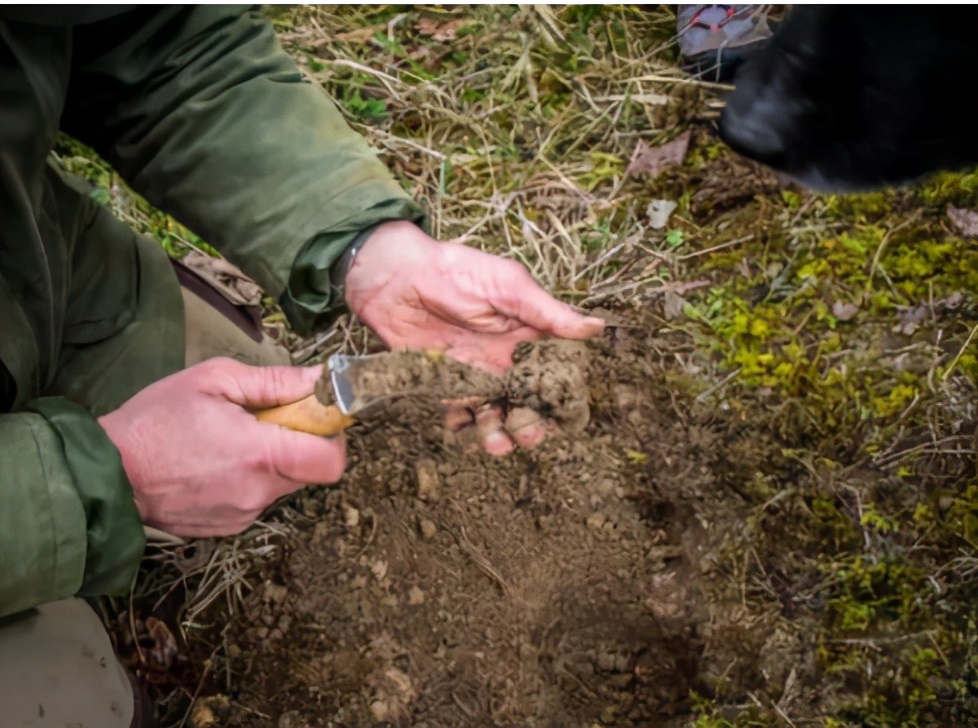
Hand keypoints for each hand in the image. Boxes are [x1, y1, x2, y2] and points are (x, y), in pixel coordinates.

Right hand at [98, 359, 345, 536]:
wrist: (106, 474)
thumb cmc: (155, 421)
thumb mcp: (213, 381)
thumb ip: (273, 381)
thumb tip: (317, 378)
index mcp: (261, 455)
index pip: (332, 462)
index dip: (334, 437)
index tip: (317, 416)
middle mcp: (258, 492)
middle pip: (310, 471)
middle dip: (300, 444)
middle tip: (267, 420)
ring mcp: (243, 515)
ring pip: (283, 485)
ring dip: (273, 462)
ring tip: (232, 441)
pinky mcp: (227, 527)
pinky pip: (257, 500)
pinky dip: (249, 481)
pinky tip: (216, 464)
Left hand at [344, 221, 604, 454]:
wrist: (396, 278)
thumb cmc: (457, 272)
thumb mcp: (509, 286)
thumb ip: (548, 313)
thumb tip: (596, 327)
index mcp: (529, 335)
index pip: (554, 373)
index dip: (561, 396)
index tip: (564, 413)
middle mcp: (506, 359)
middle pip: (527, 403)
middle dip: (530, 423)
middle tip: (526, 432)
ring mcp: (476, 374)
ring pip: (496, 414)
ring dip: (499, 433)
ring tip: (496, 441)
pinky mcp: (445, 384)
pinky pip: (460, 416)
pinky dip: (464, 429)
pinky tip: (465, 432)